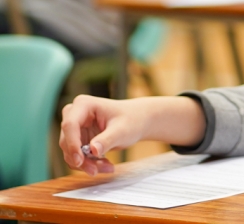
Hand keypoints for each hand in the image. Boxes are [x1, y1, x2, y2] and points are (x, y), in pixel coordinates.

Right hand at [59, 95, 205, 175]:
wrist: (146, 118)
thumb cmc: (136, 118)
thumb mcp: (125, 129)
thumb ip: (107, 139)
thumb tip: (94, 150)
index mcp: (85, 103)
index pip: (69, 124)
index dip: (70, 144)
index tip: (81, 159)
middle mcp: (78, 112)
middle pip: (67, 139)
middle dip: (80, 157)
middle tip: (96, 171)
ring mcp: (79, 125)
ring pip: (73, 150)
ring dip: (88, 163)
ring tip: (106, 170)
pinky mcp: (83, 136)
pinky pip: (80, 153)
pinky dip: (92, 162)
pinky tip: (107, 167)